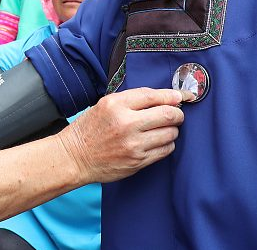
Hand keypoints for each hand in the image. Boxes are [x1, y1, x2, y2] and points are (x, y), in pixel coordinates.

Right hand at [58, 87, 184, 183]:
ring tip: (164, 129)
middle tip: (176, 114)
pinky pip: (165, 150)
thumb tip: (165, 97)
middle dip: (177, 113)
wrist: (75, 157)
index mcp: (116, 105)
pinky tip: (158, 141)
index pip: (153, 95)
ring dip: (172, 130)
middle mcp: (126, 124)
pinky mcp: (138, 161)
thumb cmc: (90, 129)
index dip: (172, 95)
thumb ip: (132, 100)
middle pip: (168, 115)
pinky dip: (166, 144)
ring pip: (170, 134)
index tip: (181, 96)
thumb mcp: (105, 105)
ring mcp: (133, 144)